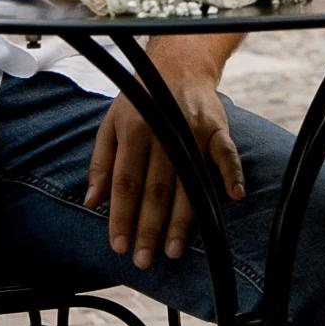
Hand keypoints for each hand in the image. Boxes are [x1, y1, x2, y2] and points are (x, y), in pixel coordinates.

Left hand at [85, 45, 241, 271]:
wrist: (177, 65)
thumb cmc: (139, 101)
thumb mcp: (110, 125)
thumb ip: (101, 164)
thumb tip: (91, 202)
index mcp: (133, 129)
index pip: (126, 182)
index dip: (121, 216)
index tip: (119, 246)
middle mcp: (163, 131)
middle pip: (156, 188)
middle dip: (149, 227)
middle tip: (144, 260)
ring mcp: (193, 129)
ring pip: (188, 181)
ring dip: (182, 219)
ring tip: (173, 250)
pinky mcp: (218, 126)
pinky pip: (227, 153)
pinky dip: (232, 173)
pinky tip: (233, 197)